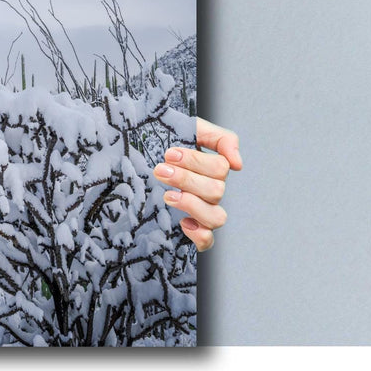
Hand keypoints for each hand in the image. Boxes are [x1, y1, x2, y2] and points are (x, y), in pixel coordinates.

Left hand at [153, 117, 241, 251]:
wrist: (132, 156)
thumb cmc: (161, 140)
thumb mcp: (189, 129)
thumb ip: (220, 138)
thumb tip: (238, 164)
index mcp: (211, 168)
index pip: (220, 168)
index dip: (196, 162)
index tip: (169, 154)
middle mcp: (210, 191)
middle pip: (216, 191)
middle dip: (186, 179)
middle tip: (160, 170)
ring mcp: (202, 211)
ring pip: (217, 217)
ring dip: (192, 205)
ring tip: (167, 196)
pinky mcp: (191, 229)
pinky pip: (207, 241)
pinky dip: (199, 234)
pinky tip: (182, 222)